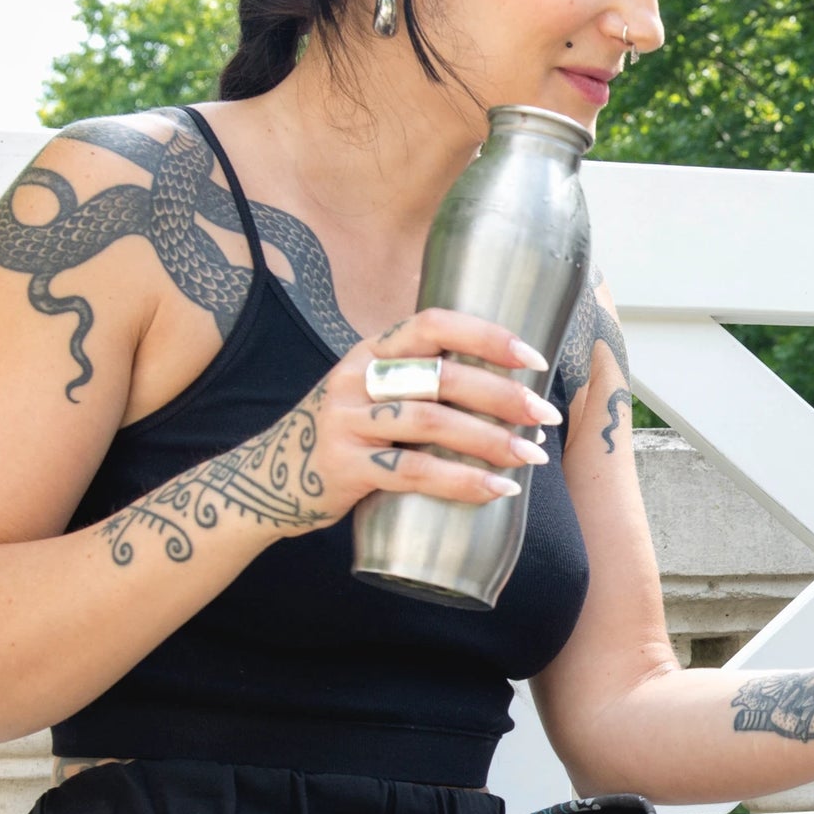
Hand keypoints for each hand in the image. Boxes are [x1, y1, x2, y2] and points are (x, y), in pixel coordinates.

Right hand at [282, 307, 563, 532]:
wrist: (267, 481)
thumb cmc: (344, 438)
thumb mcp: (371, 394)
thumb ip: (420, 384)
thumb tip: (507, 392)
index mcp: (371, 350)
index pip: (433, 324)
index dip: (488, 336)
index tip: (534, 359)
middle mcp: (356, 377)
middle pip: (442, 376)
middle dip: (505, 396)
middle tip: (546, 416)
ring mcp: (346, 421)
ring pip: (432, 422)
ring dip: (492, 440)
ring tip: (532, 457)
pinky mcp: (344, 466)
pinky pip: (413, 472)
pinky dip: (463, 481)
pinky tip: (498, 490)